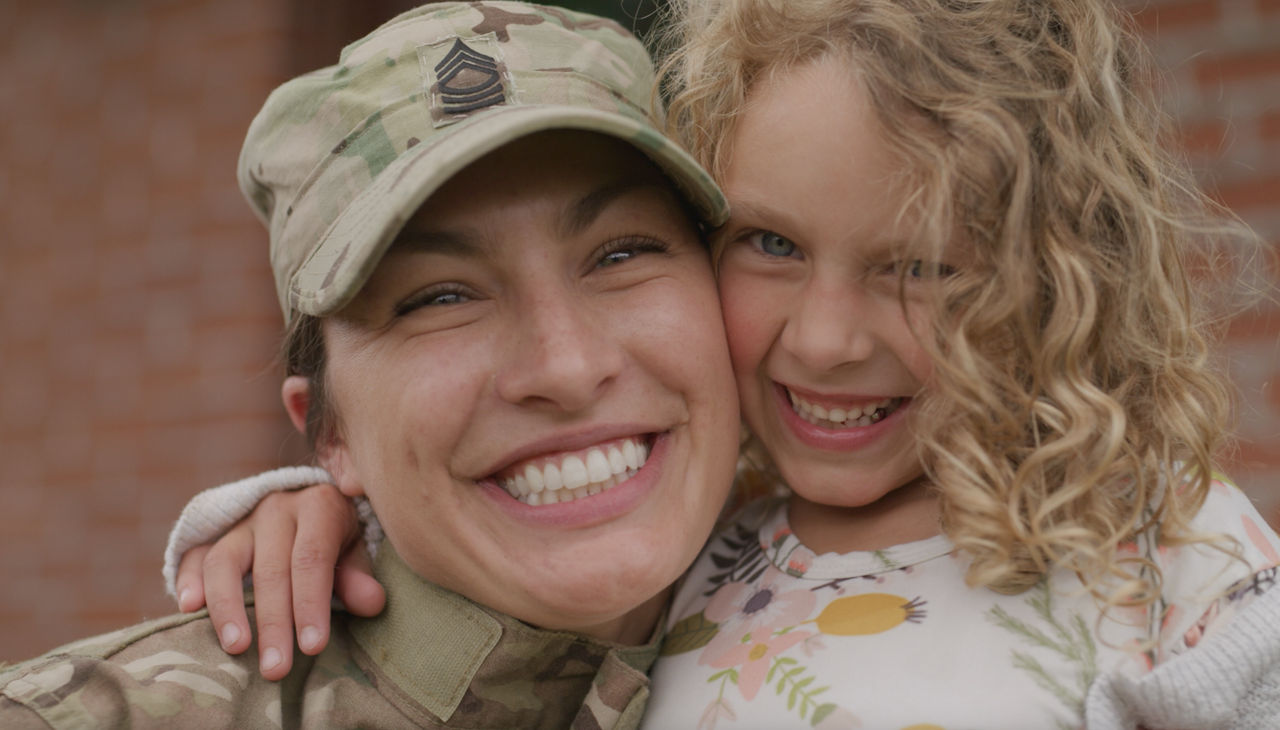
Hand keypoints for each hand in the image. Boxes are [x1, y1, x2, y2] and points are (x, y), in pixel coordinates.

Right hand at [174, 483, 386, 679]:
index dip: (311, 603)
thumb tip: (371, 603)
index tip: (313, 646)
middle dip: (274, 622)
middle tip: (277, 667)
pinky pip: (195, 556)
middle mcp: (276, 510)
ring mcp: (241, 522)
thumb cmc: (335, 537)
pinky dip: (189, 580)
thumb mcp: (354, 549)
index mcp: (318, 507)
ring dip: (228, 607)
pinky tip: (190, 608)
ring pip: (224, 561)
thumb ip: (358, 576)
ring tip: (236, 647)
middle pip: (270, 569)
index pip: (312, 559)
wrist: (307, 502)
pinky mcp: (214, 535)